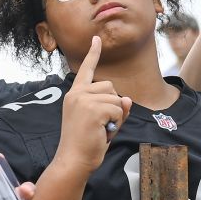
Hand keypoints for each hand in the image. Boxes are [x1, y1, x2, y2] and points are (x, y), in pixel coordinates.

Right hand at [53, 36, 131, 173]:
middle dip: (113, 105)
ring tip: (100, 129)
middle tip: (101, 125)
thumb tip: (127, 99)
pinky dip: (116, 122)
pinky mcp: (92, 108)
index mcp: (74, 95)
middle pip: (110, 87)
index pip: (86, 70)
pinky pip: (118, 109)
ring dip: (115, 116)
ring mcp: (83, 99)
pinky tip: (102, 131)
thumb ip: (114, 109)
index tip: (96, 39)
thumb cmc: (86, 145)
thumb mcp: (102, 123)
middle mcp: (77, 94)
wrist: (74, 160)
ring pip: (116, 99)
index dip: (93, 54)